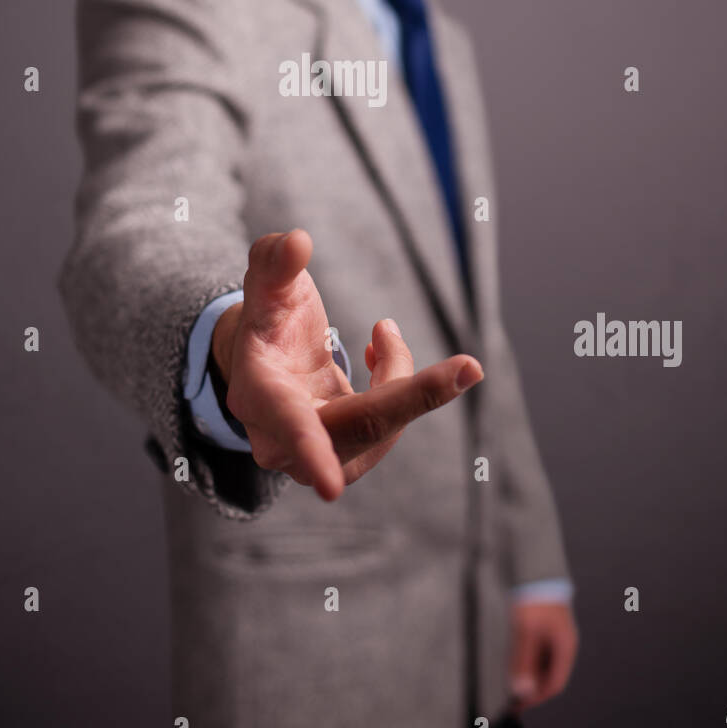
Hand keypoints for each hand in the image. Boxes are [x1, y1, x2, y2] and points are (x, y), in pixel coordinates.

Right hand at [213, 228, 482, 500]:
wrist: (266, 357)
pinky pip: (391, 426)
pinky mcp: (347, 458)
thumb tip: (297, 241)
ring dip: (398, 375)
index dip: (309, 452)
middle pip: (363, 426)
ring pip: (385, 424)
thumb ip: (275, 260)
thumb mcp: (267, 282)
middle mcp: (281, 439)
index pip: (289, 423)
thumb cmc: (267, 316)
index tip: (330, 486)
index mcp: (258, 395)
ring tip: (382, 334)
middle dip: (415, 393)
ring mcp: (316, 458)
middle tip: (468, 368)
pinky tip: (380, 354)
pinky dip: (401, 388)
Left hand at [507, 601, 577, 711]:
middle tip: (511, 699)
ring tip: (509, 684)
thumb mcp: (526, 628)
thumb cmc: (535, 594)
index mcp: (565, 646)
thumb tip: (521, 688)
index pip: (555, 683)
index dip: (538, 697)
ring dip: (529, 675)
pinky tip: (514, 664)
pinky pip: (538, 652)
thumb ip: (523, 659)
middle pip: (549, 675)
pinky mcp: (546, 627)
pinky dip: (527, 662)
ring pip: (543, 664)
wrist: (536, 566)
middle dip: (532, 689)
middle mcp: (563, 643)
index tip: (520, 705)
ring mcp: (555, 635)